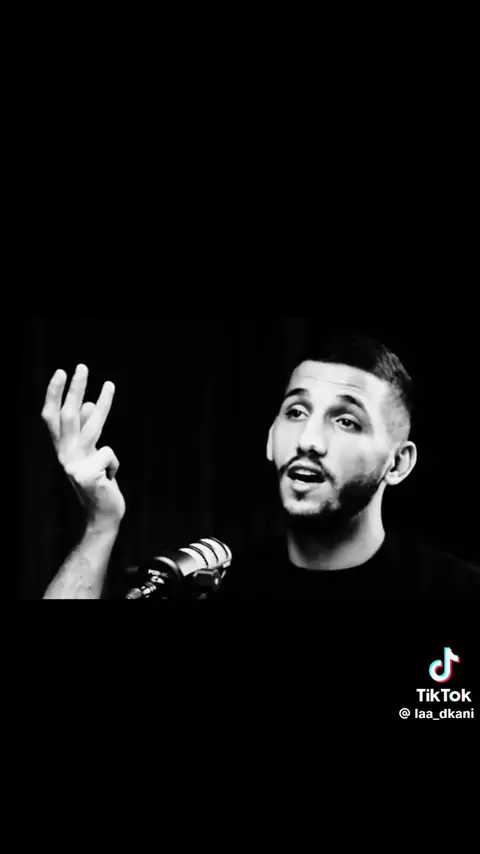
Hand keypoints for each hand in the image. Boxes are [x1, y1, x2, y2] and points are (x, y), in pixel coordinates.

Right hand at [41, 364, 125, 525]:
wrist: (102, 515)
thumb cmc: (98, 483)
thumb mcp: (91, 455)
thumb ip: (88, 432)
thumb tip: (90, 404)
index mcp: (62, 449)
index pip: (52, 417)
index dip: (54, 394)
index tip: (62, 372)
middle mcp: (64, 455)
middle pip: (68, 415)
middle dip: (75, 389)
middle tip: (82, 366)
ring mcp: (75, 466)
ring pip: (90, 427)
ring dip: (102, 403)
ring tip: (110, 384)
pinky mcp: (89, 475)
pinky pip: (109, 455)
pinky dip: (114, 464)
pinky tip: (109, 479)